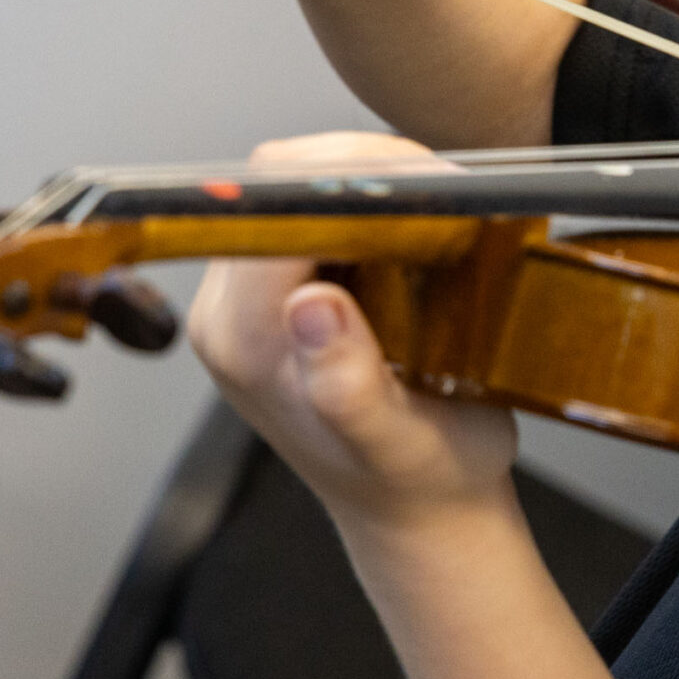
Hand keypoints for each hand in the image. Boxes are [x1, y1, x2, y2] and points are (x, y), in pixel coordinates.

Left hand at [186, 132, 522, 531]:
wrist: (420, 510)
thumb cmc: (419, 481)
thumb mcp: (395, 443)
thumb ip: (346, 385)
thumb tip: (311, 305)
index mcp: (244, 340)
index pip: (278, 207)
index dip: (354, 175)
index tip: (432, 185)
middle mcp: (230, 312)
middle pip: (279, 181)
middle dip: (369, 168)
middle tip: (448, 192)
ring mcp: (250, 298)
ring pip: (299, 184)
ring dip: (375, 181)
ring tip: (441, 209)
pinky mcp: (278, 291)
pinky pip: (316, 208)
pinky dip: (374, 201)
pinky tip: (420, 229)